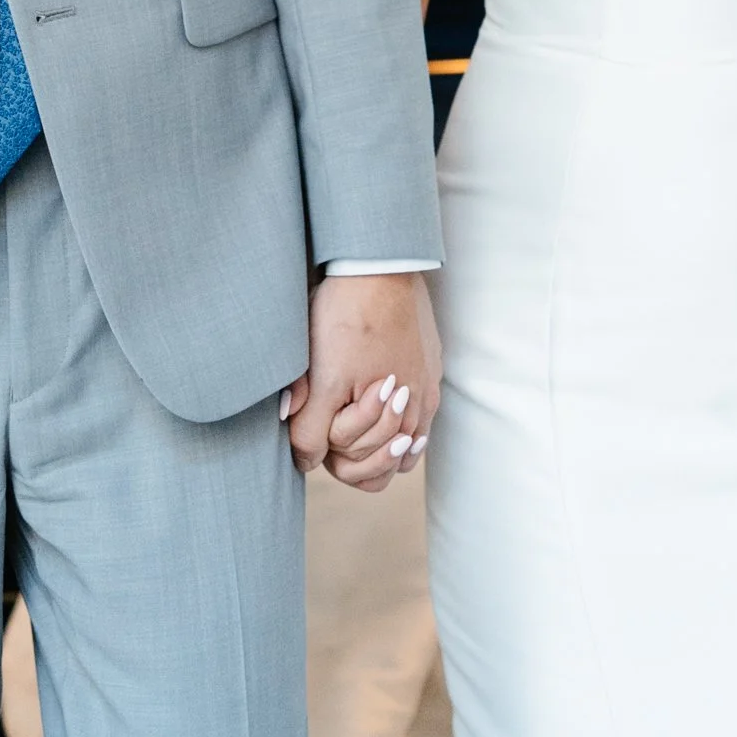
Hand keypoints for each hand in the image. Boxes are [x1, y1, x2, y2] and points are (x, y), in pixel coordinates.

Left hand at [284, 273, 439, 490]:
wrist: (378, 265)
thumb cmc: (347, 318)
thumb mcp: (322, 377)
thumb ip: (312, 428)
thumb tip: (306, 462)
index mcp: (393, 418)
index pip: (360, 470)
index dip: (330, 453)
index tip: (316, 424)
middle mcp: (418, 410)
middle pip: (383, 462)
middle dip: (352, 449)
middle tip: (329, 418)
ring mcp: (427, 389)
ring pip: (402, 442)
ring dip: (375, 437)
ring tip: (350, 411)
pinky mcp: (429, 367)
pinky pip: (417, 413)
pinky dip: (394, 416)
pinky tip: (376, 398)